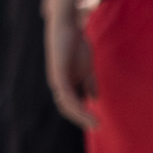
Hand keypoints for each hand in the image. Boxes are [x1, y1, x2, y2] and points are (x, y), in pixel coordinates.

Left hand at [44, 0, 99, 129]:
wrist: (66, 25)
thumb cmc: (75, 43)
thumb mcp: (86, 67)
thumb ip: (88, 82)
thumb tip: (93, 99)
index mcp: (66, 82)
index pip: (72, 104)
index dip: (83, 115)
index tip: (96, 123)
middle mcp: (58, 83)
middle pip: (67, 107)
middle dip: (81, 118)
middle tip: (96, 126)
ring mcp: (57, 79)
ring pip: (67, 105)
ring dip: (81, 116)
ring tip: (95, 123)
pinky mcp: (58, 75)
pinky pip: (67, 95)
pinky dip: (77, 105)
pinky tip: (88, 110)